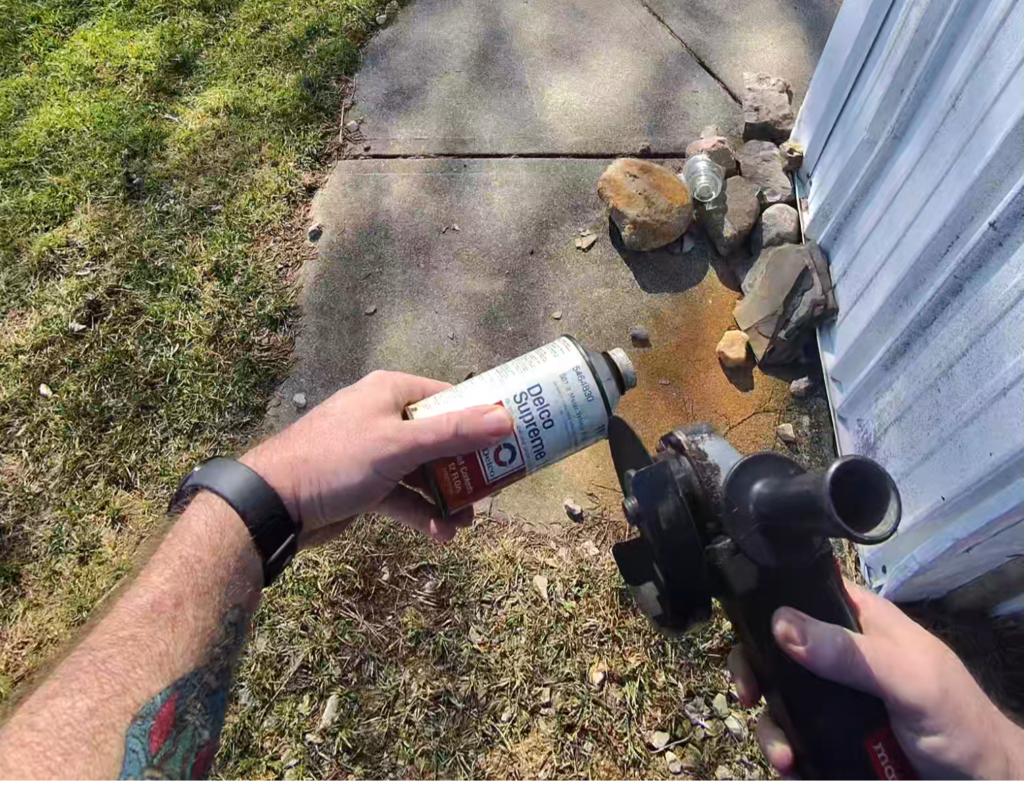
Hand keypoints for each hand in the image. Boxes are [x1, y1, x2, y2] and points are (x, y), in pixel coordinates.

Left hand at [241, 371, 512, 544]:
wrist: (274, 504)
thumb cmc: (335, 460)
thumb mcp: (399, 445)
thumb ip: (453, 434)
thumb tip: (505, 420)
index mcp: (392, 392)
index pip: (450, 398)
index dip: (482, 418)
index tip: (512, 440)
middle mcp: (385, 416)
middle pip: (441, 438)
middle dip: (467, 467)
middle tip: (494, 489)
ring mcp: (375, 452)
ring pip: (425, 472)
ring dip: (447, 496)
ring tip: (466, 523)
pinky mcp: (367, 484)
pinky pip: (405, 496)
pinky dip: (422, 513)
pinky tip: (440, 534)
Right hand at [727, 579, 1023, 780]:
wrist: (981, 787)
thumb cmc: (959, 721)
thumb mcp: (909, 680)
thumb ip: (850, 653)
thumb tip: (781, 623)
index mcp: (860, 622)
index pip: (804, 593)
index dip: (769, 604)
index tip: (745, 633)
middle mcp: (839, 656)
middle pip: (777, 650)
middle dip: (754, 673)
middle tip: (747, 696)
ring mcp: (834, 699)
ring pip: (779, 699)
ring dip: (770, 728)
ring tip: (783, 758)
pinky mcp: (832, 738)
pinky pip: (793, 738)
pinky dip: (784, 753)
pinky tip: (791, 768)